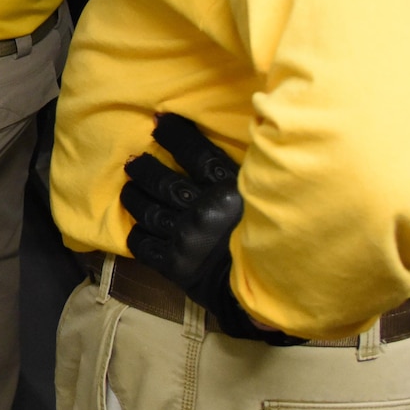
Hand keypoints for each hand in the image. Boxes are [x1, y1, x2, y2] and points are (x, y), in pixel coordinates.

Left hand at [120, 115, 299, 343]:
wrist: (277, 289)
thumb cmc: (282, 237)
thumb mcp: (272, 196)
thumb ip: (253, 173)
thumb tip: (255, 136)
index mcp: (228, 189)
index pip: (194, 152)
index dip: (174, 134)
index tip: (157, 120)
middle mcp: (201, 210)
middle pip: (162, 182)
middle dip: (143, 168)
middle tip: (131, 160)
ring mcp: (185, 237)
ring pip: (148, 211)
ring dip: (134, 198)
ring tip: (128, 189)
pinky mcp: (176, 265)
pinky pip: (145, 247)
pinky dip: (136, 237)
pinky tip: (134, 229)